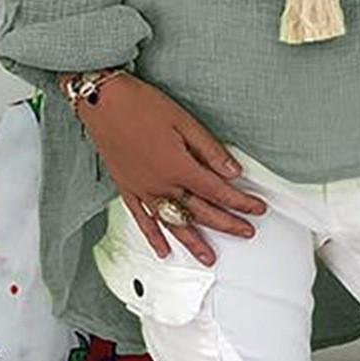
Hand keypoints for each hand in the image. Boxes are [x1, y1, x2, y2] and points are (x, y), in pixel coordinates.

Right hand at [74, 71, 267, 264]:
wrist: (103, 103)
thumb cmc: (142, 105)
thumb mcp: (184, 121)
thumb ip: (209, 150)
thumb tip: (233, 171)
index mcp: (178, 166)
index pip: (217, 191)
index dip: (240, 202)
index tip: (256, 209)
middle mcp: (161, 185)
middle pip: (200, 211)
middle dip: (227, 224)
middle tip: (246, 232)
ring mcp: (142, 190)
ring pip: (174, 223)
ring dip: (194, 242)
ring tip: (209, 257)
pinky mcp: (127, 189)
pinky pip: (142, 220)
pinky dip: (154, 238)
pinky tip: (164, 251)